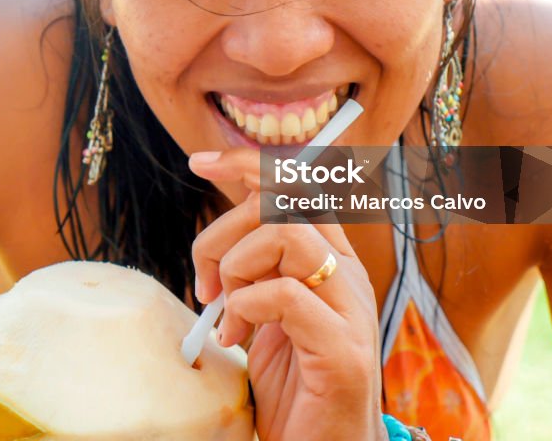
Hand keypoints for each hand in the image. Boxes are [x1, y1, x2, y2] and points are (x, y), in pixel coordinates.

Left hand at [189, 148, 385, 440]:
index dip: (247, 164)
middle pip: (285, 200)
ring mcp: (351, 310)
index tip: (200, 163)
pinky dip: (244, 309)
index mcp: (332, 262)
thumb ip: (255, 274)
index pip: (296, 186)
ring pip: (288, 235)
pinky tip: (237, 339)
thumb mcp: (266, 316)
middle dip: (224, 229)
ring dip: (237, 268)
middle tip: (204, 282)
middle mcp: (348, 275)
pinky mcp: (343, 351)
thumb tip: (217, 239)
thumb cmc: (294, 389)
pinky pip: (284, 295)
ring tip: (226, 314)